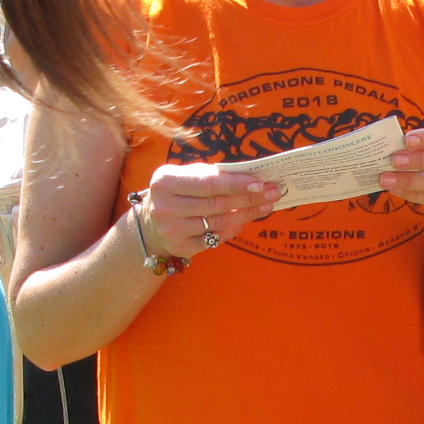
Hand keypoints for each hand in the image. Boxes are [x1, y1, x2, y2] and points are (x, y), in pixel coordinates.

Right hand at [142, 162, 278, 259]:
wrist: (152, 223)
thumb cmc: (178, 193)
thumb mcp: (187, 177)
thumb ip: (213, 176)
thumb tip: (251, 177)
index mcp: (165, 182)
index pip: (208, 183)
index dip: (236, 184)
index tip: (260, 183)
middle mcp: (165, 207)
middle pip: (216, 204)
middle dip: (248, 198)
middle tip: (272, 193)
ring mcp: (172, 230)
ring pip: (219, 222)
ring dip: (247, 213)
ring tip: (266, 205)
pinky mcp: (181, 247)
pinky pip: (216, 238)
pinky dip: (234, 228)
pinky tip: (247, 219)